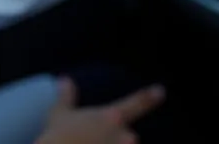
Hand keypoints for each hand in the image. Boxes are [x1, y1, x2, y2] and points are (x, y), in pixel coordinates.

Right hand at [35, 78, 165, 143]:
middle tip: (92, 141)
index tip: (161, 91)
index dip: (150, 97)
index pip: (137, 103)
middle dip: (115, 139)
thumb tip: (65, 80)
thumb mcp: (59, 113)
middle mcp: (123, 136)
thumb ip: (66, 95)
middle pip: (127, 136)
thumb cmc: (57, 137)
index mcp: (112, 117)